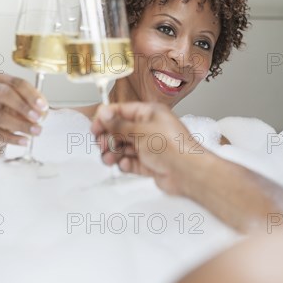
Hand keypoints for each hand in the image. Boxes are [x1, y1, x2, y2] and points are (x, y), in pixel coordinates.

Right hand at [0, 74, 47, 155]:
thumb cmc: (9, 113)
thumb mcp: (23, 106)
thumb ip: (33, 105)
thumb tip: (42, 111)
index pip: (16, 82)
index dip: (31, 94)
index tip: (43, 107)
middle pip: (3, 93)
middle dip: (23, 107)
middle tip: (37, 118)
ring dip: (20, 125)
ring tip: (35, 132)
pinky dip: (11, 138)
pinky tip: (23, 141)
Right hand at [91, 102, 205, 195]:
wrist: (187, 171)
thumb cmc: (172, 146)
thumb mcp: (140, 131)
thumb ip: (119, 124)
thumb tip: (104, 113)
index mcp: (149, 113)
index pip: (122, 111)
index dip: (106, 118)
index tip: (95, 127)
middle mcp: (149, 128)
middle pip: (120, 130)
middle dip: (109, 138)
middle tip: (102, 145)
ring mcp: (149, 146)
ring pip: (124, 147)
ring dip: (114, 153)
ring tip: (110, 158)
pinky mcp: (150, 163)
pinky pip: (131, 162)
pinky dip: (126, 164)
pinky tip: (126, 164)